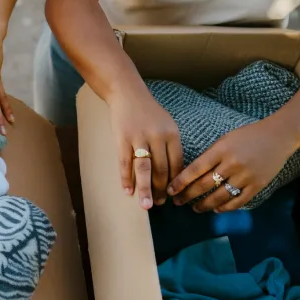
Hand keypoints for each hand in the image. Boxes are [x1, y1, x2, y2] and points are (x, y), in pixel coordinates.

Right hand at [108, 86, 182, 209]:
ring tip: (146, 205)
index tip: (173, 196)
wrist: (127, 94)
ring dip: (145, 189)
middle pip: (161, 169)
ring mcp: (139, 138)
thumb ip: (170, 145)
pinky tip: (127, 190)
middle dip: (160, 190)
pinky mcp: (122, 139)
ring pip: (144, 169)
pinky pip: (125, 163)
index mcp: (172, 134)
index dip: (175, 182)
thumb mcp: (166, 125)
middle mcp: (157, 137)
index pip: (176, 164)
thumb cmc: (148, 112)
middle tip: (159, 205)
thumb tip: (171, 172)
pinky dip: (126, 178)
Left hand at [168, 118, 297, 212]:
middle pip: (204, 184)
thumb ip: (209, 155)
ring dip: (204, 205)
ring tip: (195, 208)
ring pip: (220, 196)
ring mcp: (245, 176)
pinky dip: (226, 207)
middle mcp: (231, 164)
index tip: (170, 190)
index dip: (181, 182)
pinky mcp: (258, 185)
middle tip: (177, 202)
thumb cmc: (247, 136)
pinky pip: (238, 201)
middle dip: (188, 195)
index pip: (195, 169)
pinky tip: (216, 209)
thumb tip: (191, 174)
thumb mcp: (224, 140)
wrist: (278, 136)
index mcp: (220, 150)